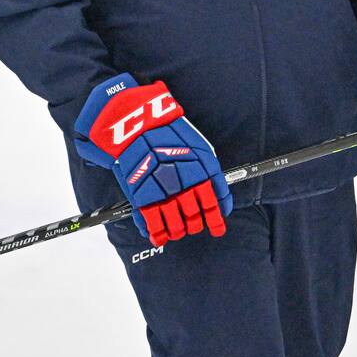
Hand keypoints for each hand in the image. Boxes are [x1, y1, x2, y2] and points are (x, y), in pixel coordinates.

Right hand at [74, 74, 232, 245]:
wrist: (135, 120)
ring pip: (174, 224)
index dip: (216, 219)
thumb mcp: (199, 147)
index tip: (217, 227)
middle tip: (194, 225)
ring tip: (177, 231)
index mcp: (199, 170)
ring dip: (178, 231)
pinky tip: (158, 236)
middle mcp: (181, 182)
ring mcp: (160, 189)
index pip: (213, 203)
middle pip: (194, 216)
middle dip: (195, 224)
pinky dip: (155, 232)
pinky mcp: (139, 194)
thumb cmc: (170, 131)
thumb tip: (220, 201)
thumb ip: (211, 175)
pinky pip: (149, 221)